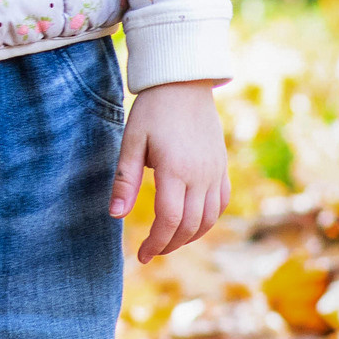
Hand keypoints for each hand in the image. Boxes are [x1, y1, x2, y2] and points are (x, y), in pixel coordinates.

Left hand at [111, 79, 228, 261]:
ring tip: (168, 241)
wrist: (183, 83)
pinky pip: (221, 203)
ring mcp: (216, 171)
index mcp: (176, 169)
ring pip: (209, 218)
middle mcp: (201, 175)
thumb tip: (116, 215)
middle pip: (191, 225)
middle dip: (170, 244)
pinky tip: (192, 223)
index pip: (169, 219)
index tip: (141, 255)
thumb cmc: (152, 110)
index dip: (156, 242)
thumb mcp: (131, 141)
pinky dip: (208, 220)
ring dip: (190, 236)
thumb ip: (125, 180)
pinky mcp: (222, 166)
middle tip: (150, 252)